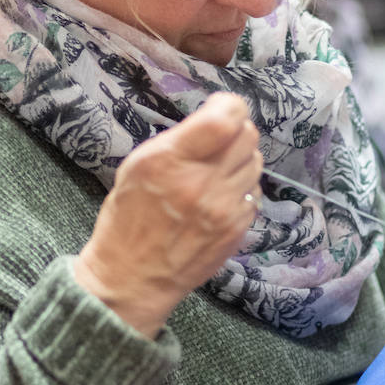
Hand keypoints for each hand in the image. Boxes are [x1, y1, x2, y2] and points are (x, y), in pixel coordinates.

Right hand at [74, 93, 262, 337]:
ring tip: (217, 172)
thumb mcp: (137, 167)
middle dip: (237, 131)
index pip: (225, 120)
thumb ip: (177, 142)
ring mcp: (224, 209)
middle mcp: (202, 183)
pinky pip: (255, 194)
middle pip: (248, 136)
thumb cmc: (128, 219)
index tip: (221, 108)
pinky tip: (220, 199)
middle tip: (220, 141)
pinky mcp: (237, 229)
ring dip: (241, 161)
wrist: (133, 277)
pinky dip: (242, 190)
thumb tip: (214, 121)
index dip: (230, 107)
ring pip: (256, 163)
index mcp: (170, 161)